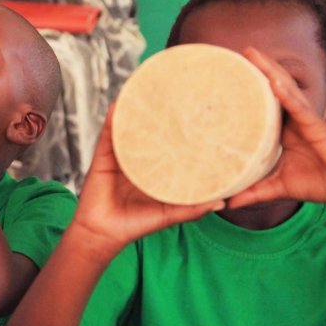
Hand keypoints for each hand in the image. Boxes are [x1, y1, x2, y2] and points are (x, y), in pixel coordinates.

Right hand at [72, 107, 224, 252]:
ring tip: (146, 92)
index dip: (182, 133)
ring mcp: (120, 157)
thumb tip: (222, 203)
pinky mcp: (103, 157)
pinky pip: (108, 135)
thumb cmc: (135, 225)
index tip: (197, 117)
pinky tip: (118, 105)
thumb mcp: (169, 215)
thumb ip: (192, 209)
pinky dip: (112, 120)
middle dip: (160, 116)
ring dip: (136, 111)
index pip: (170, 146)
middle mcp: (138, 160)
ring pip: (130, 130)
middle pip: (150, 133)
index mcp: (154, 171)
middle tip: (175, 95)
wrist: (103, 233)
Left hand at [227, 48, 325, 209]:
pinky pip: (300, 109)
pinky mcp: (319, 127)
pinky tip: (274, 83)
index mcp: (286, 130)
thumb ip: (255, 191)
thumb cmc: (321, 184)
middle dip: (260, 69)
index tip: (230, 76)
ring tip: (252, 54)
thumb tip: (228, 203)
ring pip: (286, 91)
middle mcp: (295, 120)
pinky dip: (287, 96)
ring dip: (270, 71)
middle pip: (274, 89)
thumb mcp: (280, 187)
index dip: (251, 89)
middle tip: (240, 52)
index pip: (265, 104)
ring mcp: (307, 121)